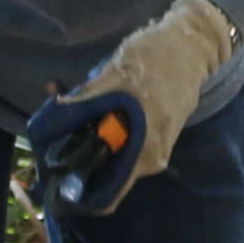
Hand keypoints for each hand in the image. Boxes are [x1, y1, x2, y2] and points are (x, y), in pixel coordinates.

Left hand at [68, 0, 239, 207]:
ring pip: (115, 160)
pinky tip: (95, 114)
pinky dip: (108, 136)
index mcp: (144, 151)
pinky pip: (126, 147)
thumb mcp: (115, 76)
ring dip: (93, 145)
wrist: (192, 45)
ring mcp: (156, 149)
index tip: (52, 176)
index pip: (107, 197)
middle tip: (55, 140)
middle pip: (107, 178)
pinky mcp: (156, 136)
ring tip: (73, 121)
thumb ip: (85, 100)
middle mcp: (151, 160)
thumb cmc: (156, 58)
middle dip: (80, 162)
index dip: (76, 191)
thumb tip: (51, 118)